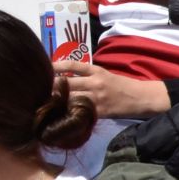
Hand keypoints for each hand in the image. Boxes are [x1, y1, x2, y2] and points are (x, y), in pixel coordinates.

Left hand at [54, 60, 170, 118]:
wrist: (140, 98)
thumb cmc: (120, 85)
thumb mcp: (104, 74)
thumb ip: (85, 75)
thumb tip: (62, 77)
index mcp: (96, 71)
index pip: (72, 65)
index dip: (56, 66)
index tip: (44, 67)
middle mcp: (95, 82)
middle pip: (67, 84)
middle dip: (51, 87)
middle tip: (38, 88)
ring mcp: (96, 98)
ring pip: (71, 99)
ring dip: (57, 101)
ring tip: (43, 102)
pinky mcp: (99, 111)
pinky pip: (80, 112)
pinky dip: (69, 112)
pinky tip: (59, 114)